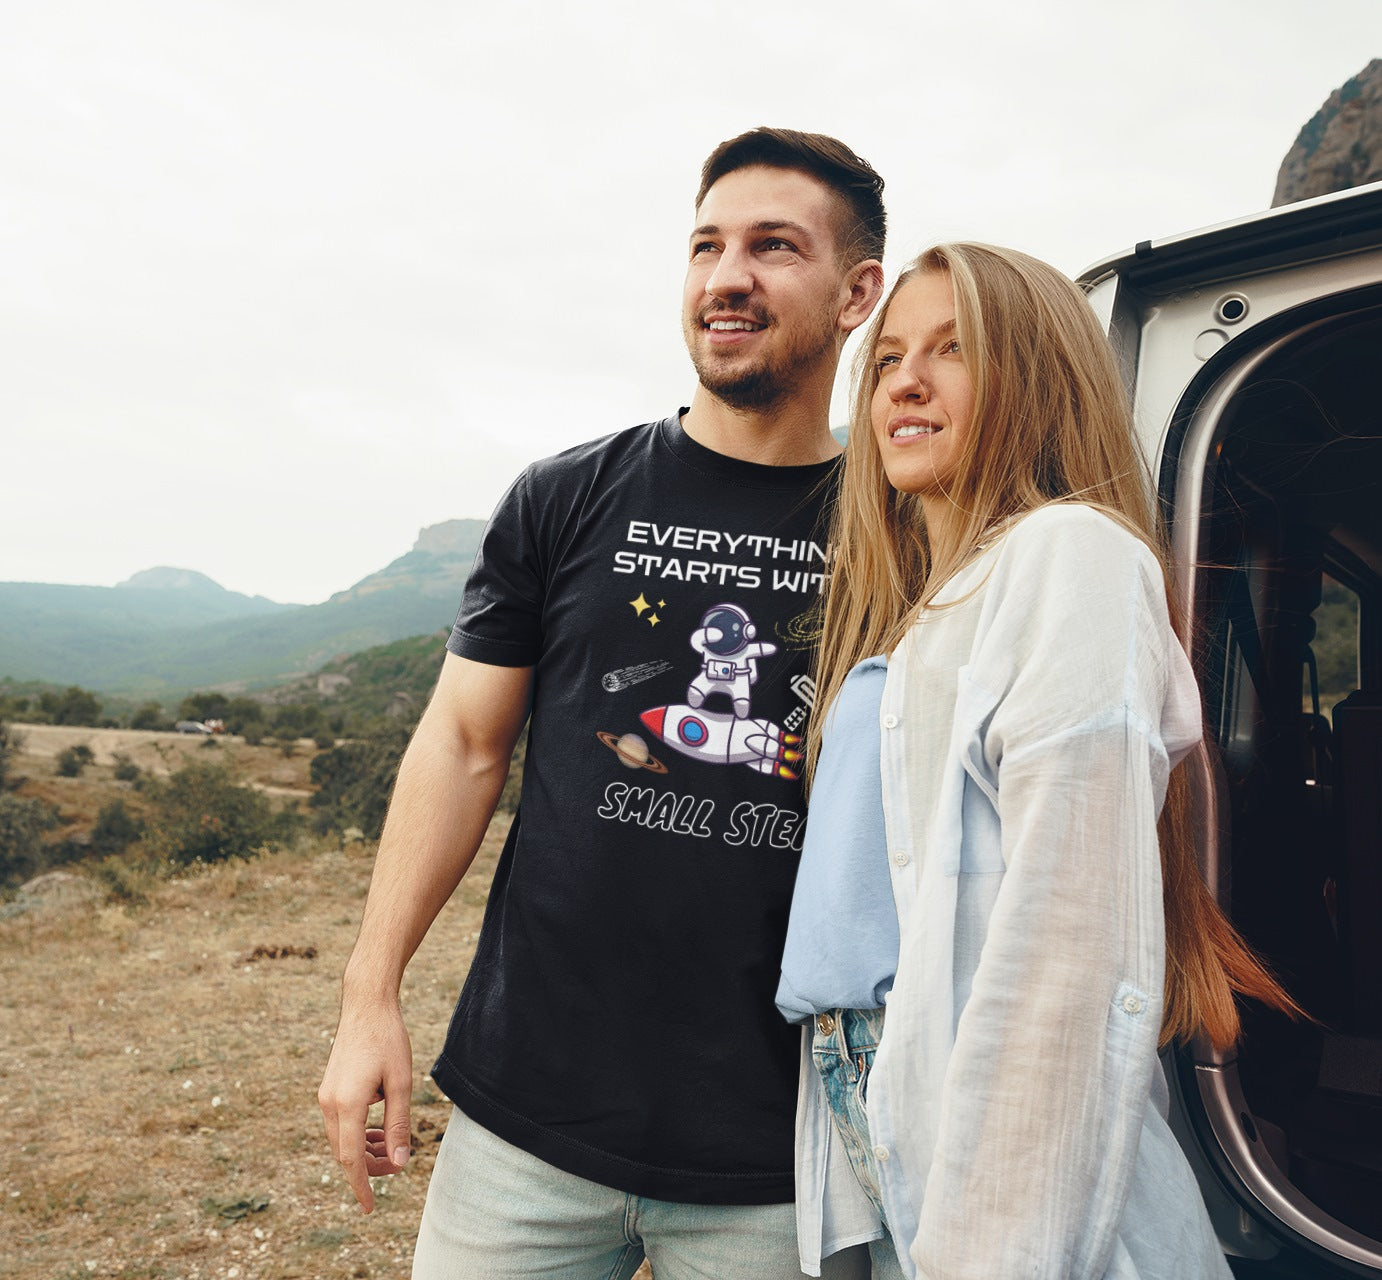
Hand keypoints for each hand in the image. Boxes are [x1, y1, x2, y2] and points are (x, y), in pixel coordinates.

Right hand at [318, 996, 413, 1212]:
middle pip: (344, 1153)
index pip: (351, 1160)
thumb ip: (399, 1125)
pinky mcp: (328, 1089)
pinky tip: (379, 1131)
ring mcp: (325, 1096)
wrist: (366, 1005)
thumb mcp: (401, 1083)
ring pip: (341, 1139)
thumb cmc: (388, 1040)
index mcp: (346, 1104)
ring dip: (363, 1151)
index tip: (371, 1208)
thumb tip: (399, 1163)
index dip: (361, 1186)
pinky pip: (340, 1123)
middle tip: (396, 1167)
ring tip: (390, 1151)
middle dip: (368, 1168)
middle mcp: (329, 1103)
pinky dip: (357, 1134)